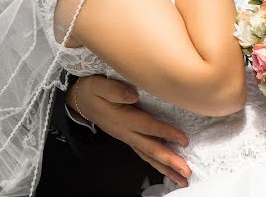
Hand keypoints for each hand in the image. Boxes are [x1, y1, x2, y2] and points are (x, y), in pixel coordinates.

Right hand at [69, 75, 191, 186]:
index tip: (184, 140)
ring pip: (148, 156)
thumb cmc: (91, 90)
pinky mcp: (128, 138)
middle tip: (187, 172)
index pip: (148, 126)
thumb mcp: (99, 85)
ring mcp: (127, 137)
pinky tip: (168, 169)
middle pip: (150, 148)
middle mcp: (126, 132)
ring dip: (166, 168)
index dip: (166, 132)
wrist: (79, 101)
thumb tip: (133, 95)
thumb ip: (114, 90)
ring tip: (182, 180)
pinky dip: (157, 163)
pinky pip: (145, 154)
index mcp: (122, 118)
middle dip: (169, 161)